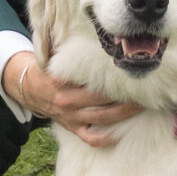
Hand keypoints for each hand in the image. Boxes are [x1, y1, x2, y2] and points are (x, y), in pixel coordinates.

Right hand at [6, 50, 138, 147]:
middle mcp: (67, 99)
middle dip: (125, 95)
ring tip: (142, 106)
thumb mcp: (57, 56)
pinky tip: (121, 134)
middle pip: (102, 98)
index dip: (114, 75)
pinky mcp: (72, 128)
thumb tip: (99, 36)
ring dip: (123, 113)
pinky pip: (91, 138)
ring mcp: (70, 116)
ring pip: (102, 117)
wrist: (30, 89)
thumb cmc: (51, 68)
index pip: (92, 78)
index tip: (132, 70)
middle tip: (146, 88)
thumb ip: (74, 51)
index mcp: (62, 80)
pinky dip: (106, 138)